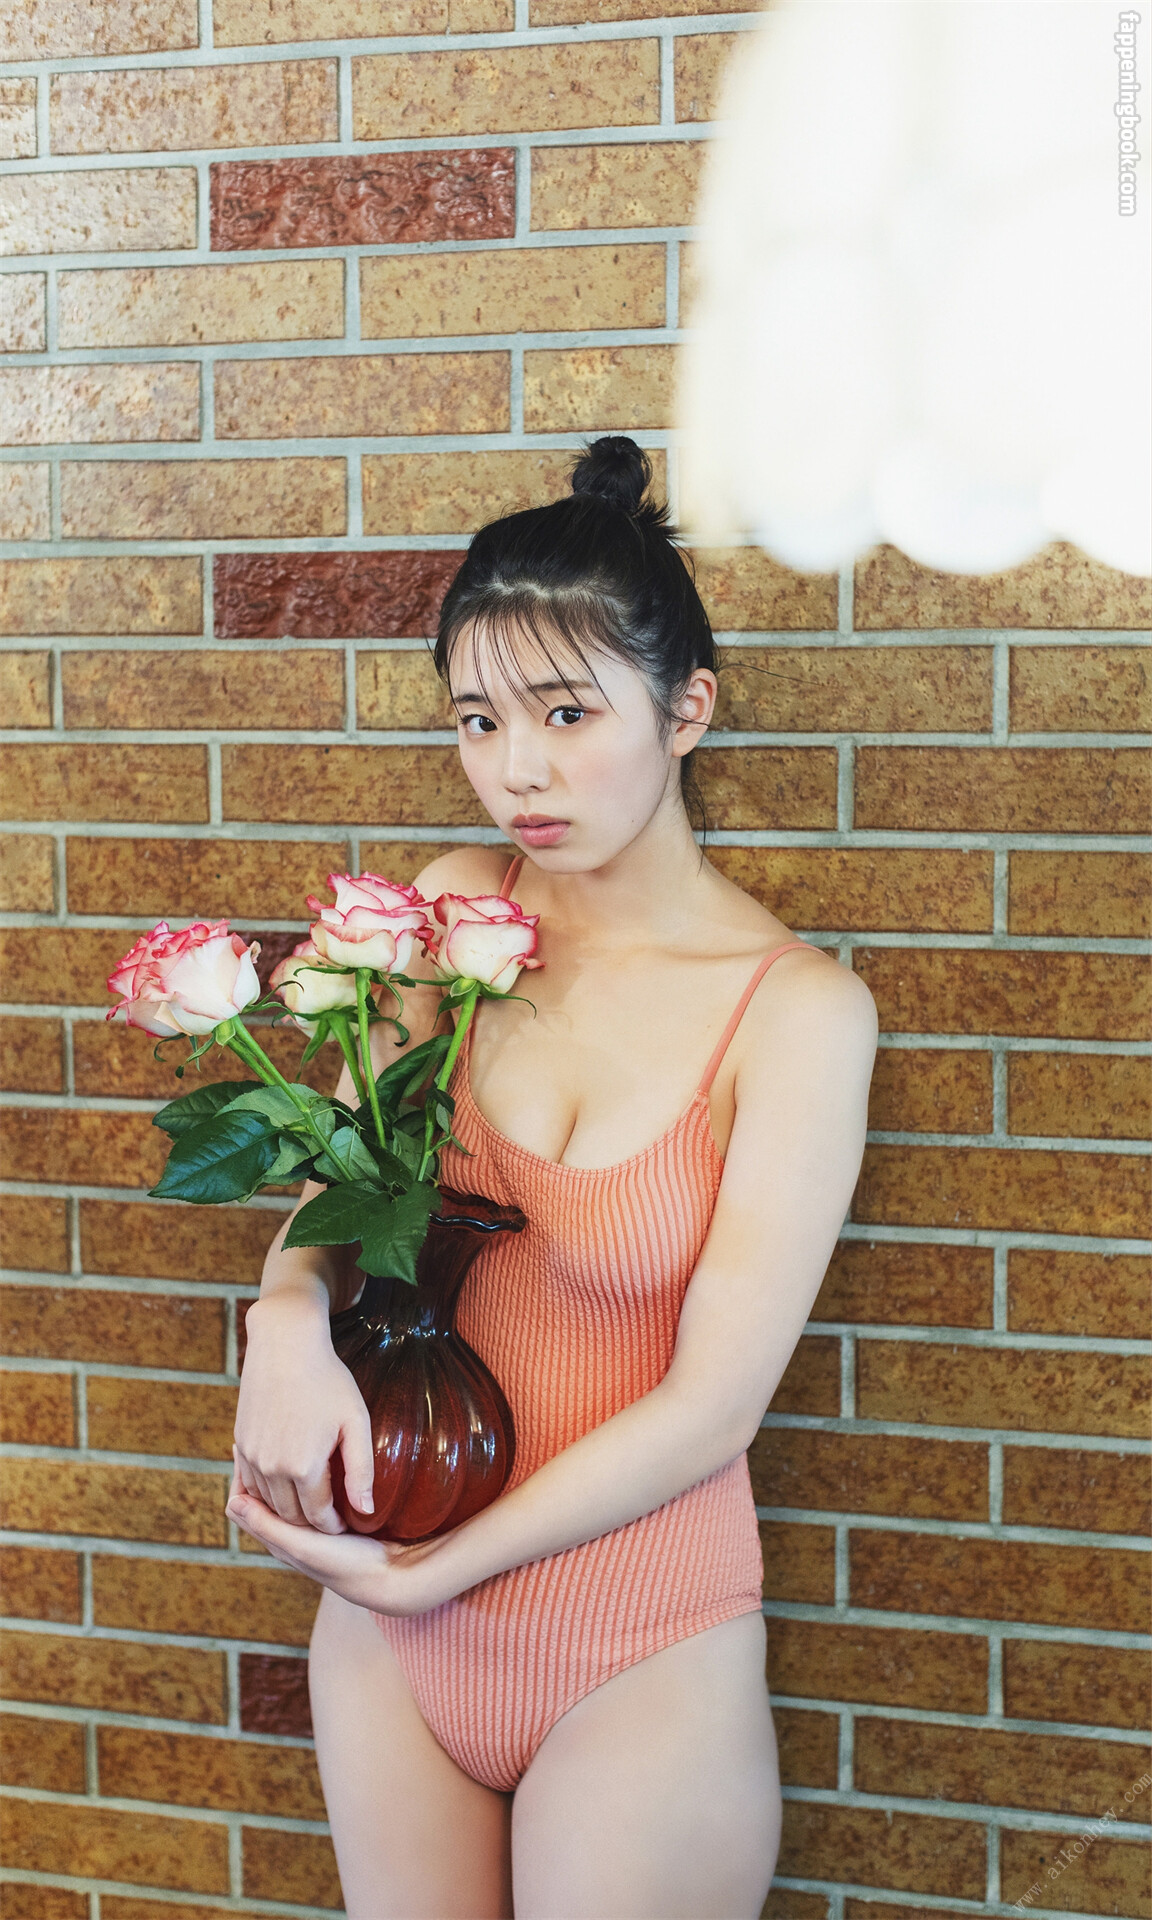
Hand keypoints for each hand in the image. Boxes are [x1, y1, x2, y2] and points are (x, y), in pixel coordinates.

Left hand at [226, 1451, 458, 1615]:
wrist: (390, 1576)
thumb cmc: (346, 1564)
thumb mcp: (303, 1547)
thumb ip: (270, 1527)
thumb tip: (232, 1501)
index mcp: (278, 1538)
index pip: (244, 1502)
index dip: (240, 1475)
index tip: (241, 1444)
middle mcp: (290, 1532)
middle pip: (261, 1492)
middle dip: (256, 1465)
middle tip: (259, 1431)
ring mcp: (311, 1525)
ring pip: (285, 1489)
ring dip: (279, 1467)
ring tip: (282, 1437)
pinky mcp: (332, 1517)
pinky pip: (308, 1490)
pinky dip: (303, 1473)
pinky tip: (315, 1454)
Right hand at [233, 1290, 375, 1534]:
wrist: (285, 1344)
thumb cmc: (328, 1380)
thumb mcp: (355, 1422)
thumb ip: (361, 1470)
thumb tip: (365, 1511)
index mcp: (303, 1467)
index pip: (318, 1517)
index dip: (333, 1526)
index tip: (345, 1524)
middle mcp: (272, 1468)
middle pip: (291, 1516)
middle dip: (311, 1524)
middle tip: (329, 1520)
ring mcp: (252, 1457)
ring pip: (268, 1504)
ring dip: (286, 1511)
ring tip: (308, 1507)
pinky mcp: (240, 1444)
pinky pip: (250, 1484)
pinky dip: (265, 1495)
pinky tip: (283, 1489)